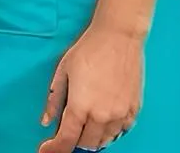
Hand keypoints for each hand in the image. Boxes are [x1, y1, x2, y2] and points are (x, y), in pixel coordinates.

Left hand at [39, 25, 143, 151]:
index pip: (67, 139)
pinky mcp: (134, 109)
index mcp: (81, 106)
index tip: (46, 151)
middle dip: (73, 143)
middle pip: (86, 144)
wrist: (119, 38)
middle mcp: (103, 115)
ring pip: (105, 140)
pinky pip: (121, 131)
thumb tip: (46, 121)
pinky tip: (102, 125)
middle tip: (64, 136)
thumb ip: (54, 100)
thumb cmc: (88, 51)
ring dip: (92, 140)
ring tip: (82, 130)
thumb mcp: (62, 73)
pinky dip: (110, 133)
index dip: (55, 149)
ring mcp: (121, 114)